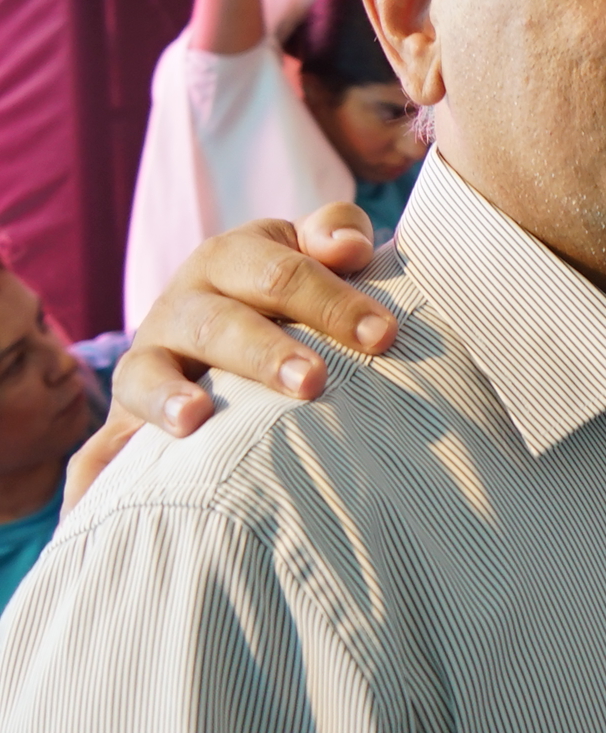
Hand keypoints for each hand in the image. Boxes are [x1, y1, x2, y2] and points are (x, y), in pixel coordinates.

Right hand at [70, 205, 392, 510]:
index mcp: (230, 259)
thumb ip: (335, 234)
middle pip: (220, 323)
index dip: (333, 300)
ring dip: (170, 397)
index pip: (280, 272)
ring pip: (148, 374)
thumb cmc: (287, 289)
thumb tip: (349, 246)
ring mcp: (148, 360)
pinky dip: (96, 471)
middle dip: (266, 351)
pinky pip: (101, 445)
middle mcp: (182, 305)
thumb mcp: (309, 251)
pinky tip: (95, 497)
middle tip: (312, 380)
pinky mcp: (126, 416)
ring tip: (196, 420)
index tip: (384, 337)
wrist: (218, 325)